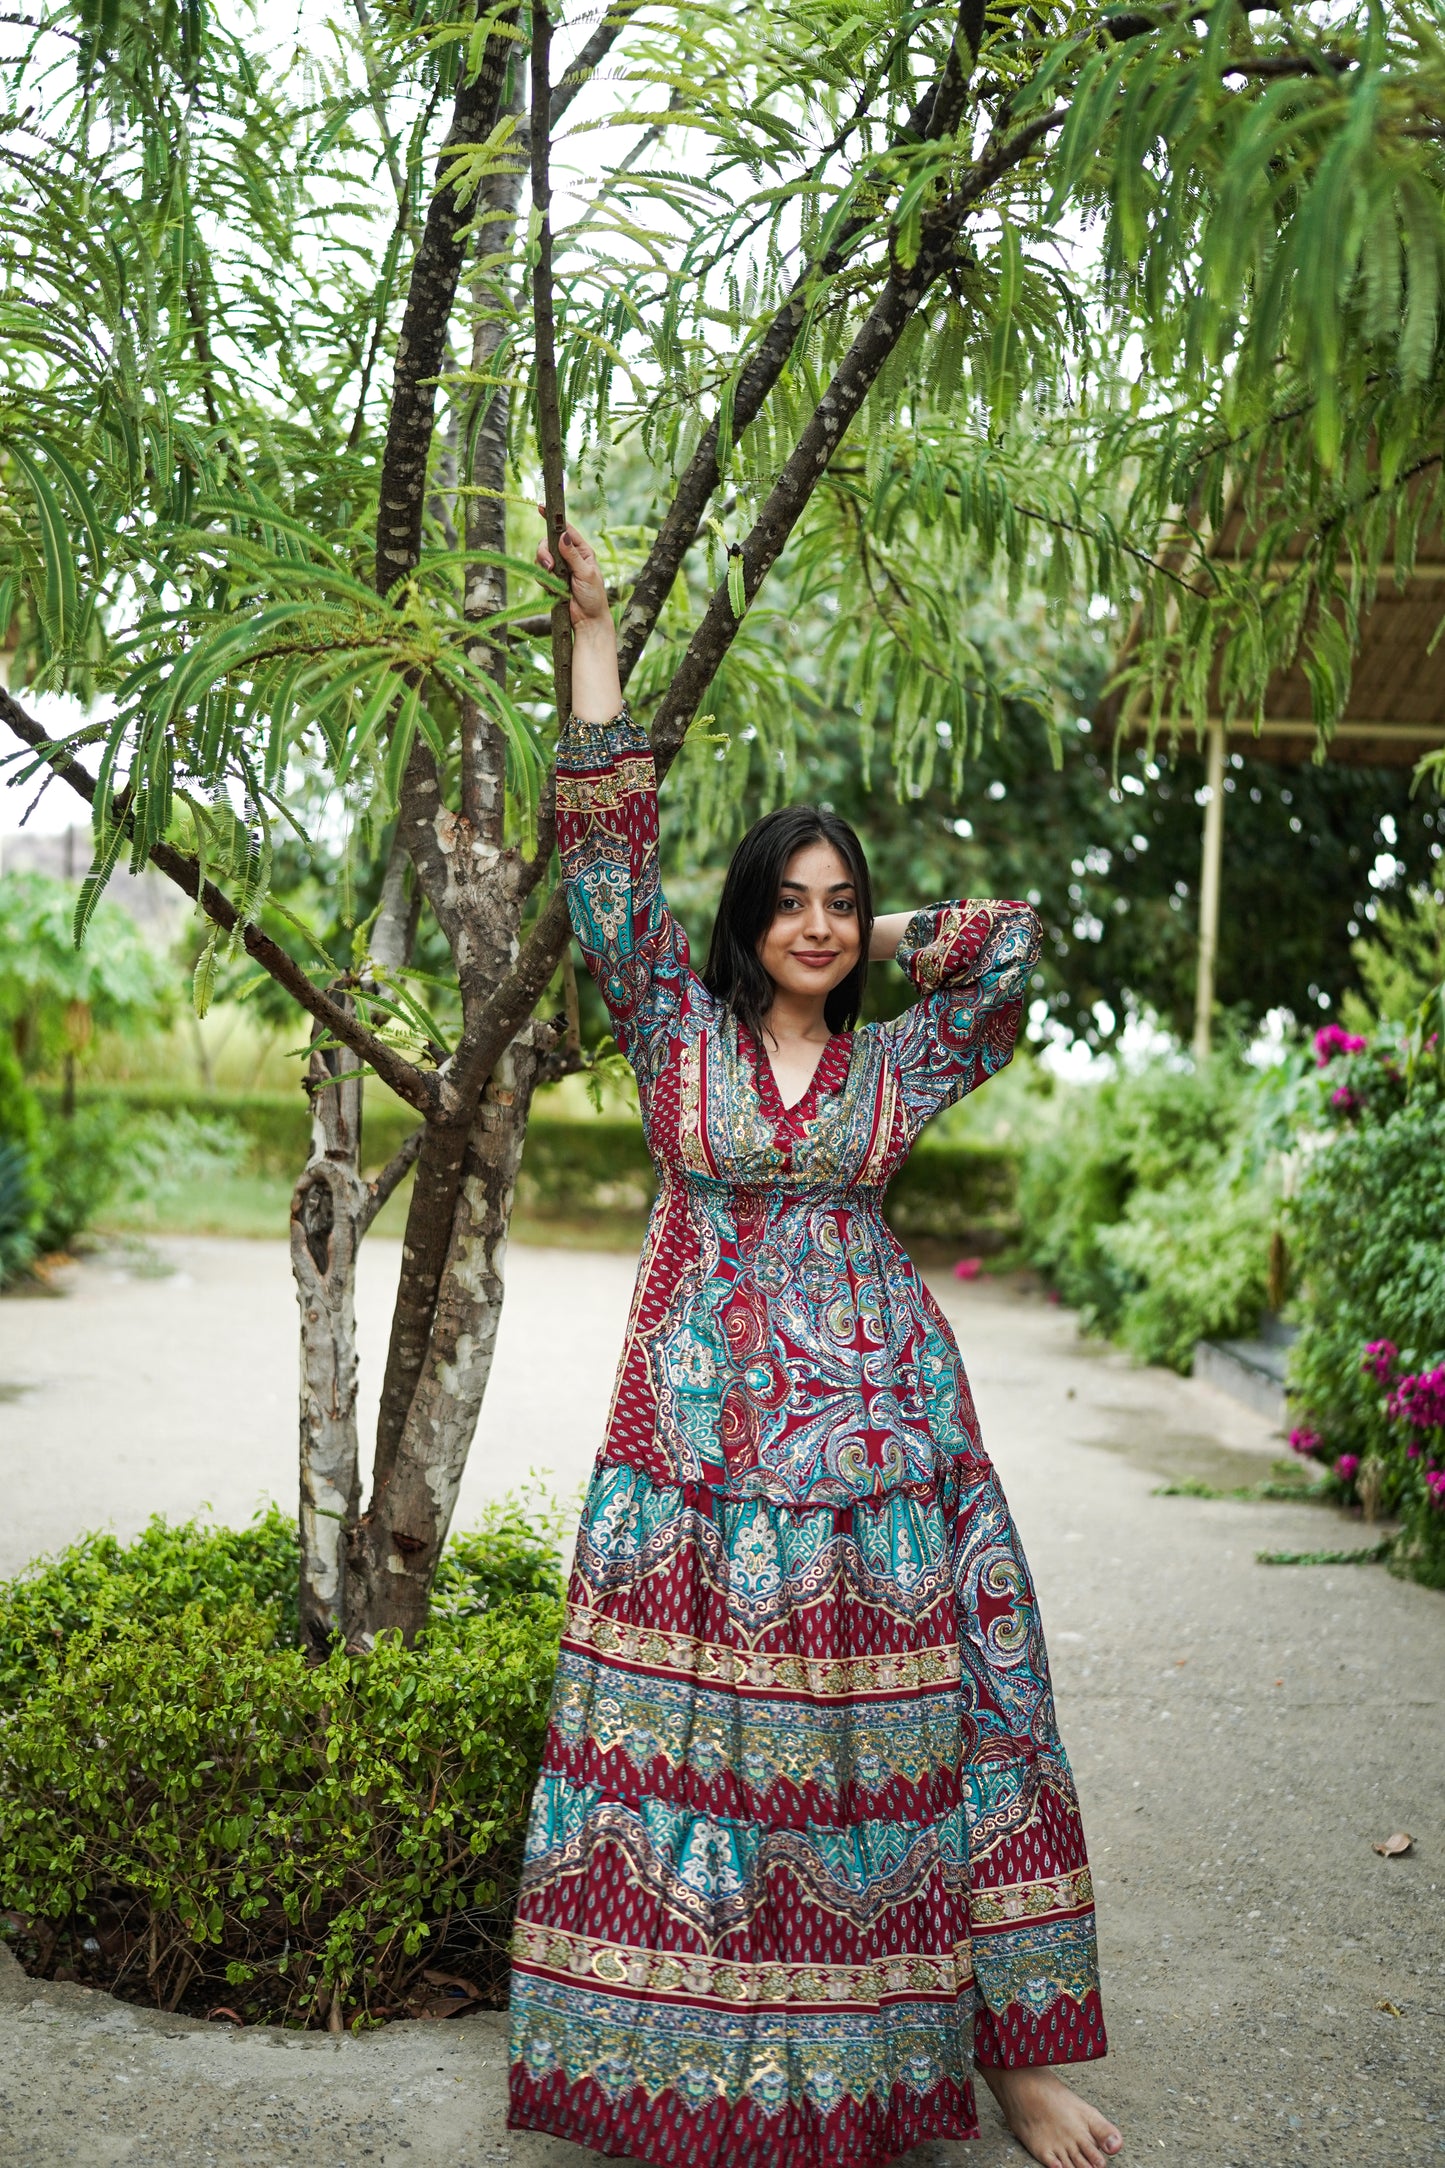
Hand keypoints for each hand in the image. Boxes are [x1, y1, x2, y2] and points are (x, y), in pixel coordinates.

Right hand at [536, 508, 610, 633]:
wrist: (588, 621)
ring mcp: (559, 568)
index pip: (566, 530)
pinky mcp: (551, 580)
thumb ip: (572, 555)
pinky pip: (539, 573)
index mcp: (582, 551)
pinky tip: (553, 589)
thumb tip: (563, 535)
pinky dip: (543, 580)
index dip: (554, 519)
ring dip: (544, 567)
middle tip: (549, 566)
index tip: (542, 508)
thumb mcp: (586, 574)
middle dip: (544, 552)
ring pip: (541, 557)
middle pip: (547, 543)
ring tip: (555, 581)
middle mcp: (569, 556)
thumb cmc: (594, 597)